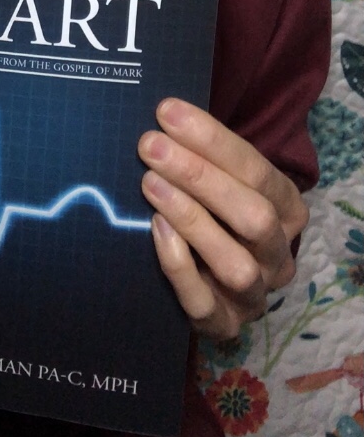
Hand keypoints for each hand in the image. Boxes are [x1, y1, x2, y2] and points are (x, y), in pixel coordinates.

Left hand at [138, 98, 308, 339]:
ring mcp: (254, 294)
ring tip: (150, 183)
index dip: (212, 139)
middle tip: (150, 145)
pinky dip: (178, 265)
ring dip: (192, 219)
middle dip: (199, 175)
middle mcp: (279, 254)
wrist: (205, 279)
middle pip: (253, 215)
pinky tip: (156, 229)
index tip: (167, 113)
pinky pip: (203, 302)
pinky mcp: (223, 324)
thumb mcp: (218, 180)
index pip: (257, 170)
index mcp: (287, 209)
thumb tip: (164, 114)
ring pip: (236, 264)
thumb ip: (203, 155)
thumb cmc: (210, 210)